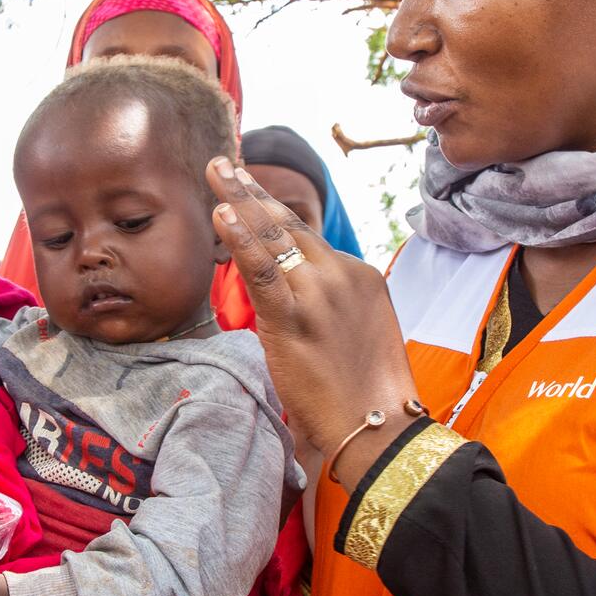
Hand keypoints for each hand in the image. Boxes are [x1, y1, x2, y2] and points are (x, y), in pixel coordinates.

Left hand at [206, 159, 420, 485]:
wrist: (379, 431)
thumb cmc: (366, 398)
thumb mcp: (357, 336)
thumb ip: (329, 309)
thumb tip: (298, 307)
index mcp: (359, 275)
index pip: (306, 236)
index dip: (272, 212)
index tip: (249, 190)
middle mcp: (341, 273)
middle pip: (288, 224)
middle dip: (252, 191)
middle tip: (224, 164)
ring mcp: (319, 292)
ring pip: (272, 237)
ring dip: (239, 200)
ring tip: (216, 171)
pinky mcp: (296, 317)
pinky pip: (262, 270)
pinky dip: (240, 238)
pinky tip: (221, 214)